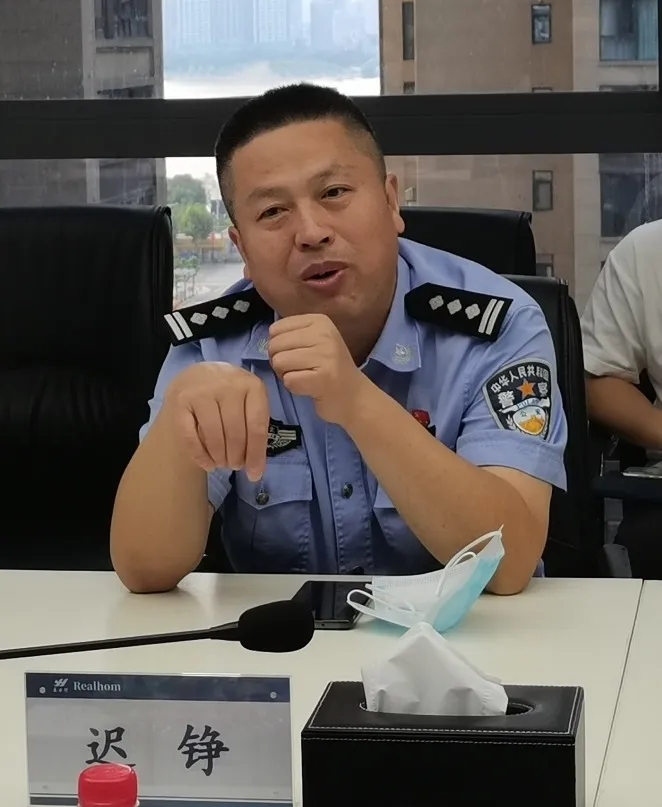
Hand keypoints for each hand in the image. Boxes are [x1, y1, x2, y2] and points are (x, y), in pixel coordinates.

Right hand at [164, 362, 268, 480]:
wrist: (195, 377)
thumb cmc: (228, 395)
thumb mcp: (248, 402)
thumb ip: (254, 427)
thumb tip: (255, 468)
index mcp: (252, 385)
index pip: (257, 426)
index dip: (256, 454)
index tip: (254, 475)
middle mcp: (228, 384)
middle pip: (236, 433)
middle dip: (236, 457)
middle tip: (234, 466)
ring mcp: (202, 390)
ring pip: (214, 436)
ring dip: (220, 458)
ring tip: (222, 463)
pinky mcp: (180, 400)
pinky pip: (191, 437)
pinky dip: (200, 456)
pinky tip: (207, 464)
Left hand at [268, 314, 366, 424]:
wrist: (355, 396)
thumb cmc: (329, 368)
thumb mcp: (316, 341)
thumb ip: (293, 334)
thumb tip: (268, 338)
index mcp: (320, 321)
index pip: (276, 329)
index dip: (278, 346)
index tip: (296, 355)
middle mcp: (324, 334)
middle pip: (275, 345)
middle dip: (279, 362)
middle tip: (298, 370)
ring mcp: (325, 355)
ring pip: (279, 362)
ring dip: (285, 375)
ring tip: (303, 378)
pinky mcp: (323, 378)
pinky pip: (288, 380)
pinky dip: (294, 388)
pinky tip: (308, 388)